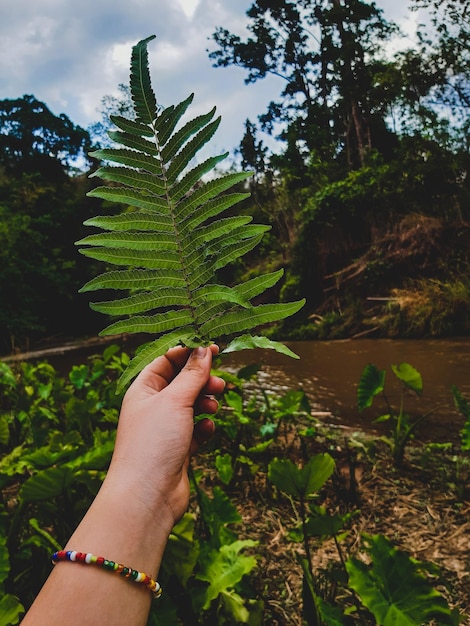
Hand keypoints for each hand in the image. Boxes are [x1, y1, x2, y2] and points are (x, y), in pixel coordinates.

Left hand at [105, 345, 224, 524]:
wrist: (147, 496)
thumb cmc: (153, 444)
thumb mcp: (175, 401)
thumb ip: (192, 374)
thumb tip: (204, 350)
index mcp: (143, 389)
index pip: (167, 361)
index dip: (190, 353)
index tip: (213, 349)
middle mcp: (152, 407)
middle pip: (182, 382)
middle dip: (202, 380)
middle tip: (220, 384)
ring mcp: (165, 428)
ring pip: (192, 405)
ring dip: (206, 403)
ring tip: (214, 408)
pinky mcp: (178, 448)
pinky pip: (196, 430)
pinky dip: (204, 428)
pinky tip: (207, 432)